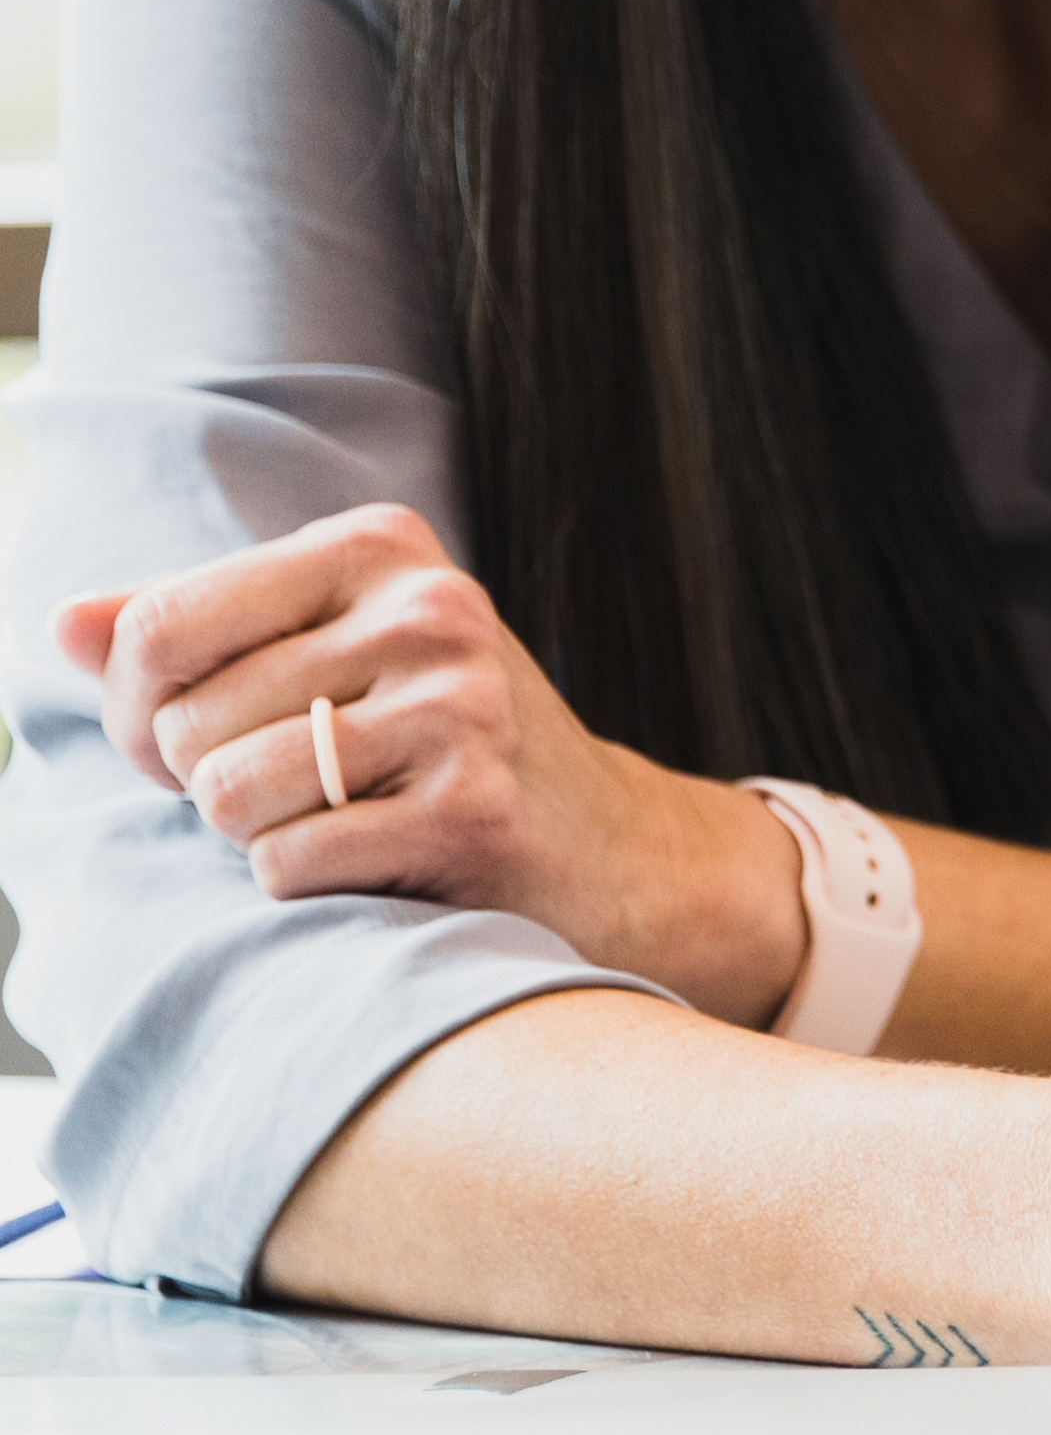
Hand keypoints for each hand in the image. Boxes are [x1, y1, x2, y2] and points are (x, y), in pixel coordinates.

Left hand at [60, 502, 807, 1020]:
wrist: (607, 845)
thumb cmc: (436, 742)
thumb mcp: (326, 651)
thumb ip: (193, 629)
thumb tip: (58, 621)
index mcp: (381, 548)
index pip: (158, 625)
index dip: (136, 708)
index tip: (191, 739)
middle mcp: (429, 610)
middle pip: (186, 723)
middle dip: (203, 781)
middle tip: (285, 792)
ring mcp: (460, 708)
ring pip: (227, 796)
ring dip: (256, 836)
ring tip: (336, 820)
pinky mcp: (472, 809)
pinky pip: (288, 865)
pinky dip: (309, 885)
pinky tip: (381, 863)